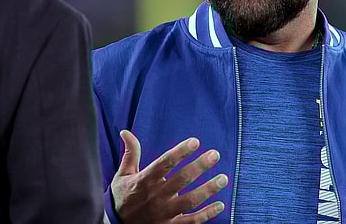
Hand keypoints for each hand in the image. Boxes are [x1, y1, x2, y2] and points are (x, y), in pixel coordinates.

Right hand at [111, 130, 227, 222]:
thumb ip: (130, 153)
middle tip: (215, 154)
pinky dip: (208, 214)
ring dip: (209, 189)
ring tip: (223, 178)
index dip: (180, 151)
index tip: (195, 142)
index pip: (165, 162)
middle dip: (200, 166)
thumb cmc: (122, 197)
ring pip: (191, 200)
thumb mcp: (123, 174)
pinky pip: (192, 221)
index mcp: (145, 180)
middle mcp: (156, 196)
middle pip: (182, 179)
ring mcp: (164, 213)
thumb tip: (126, 132)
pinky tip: (220, 204)